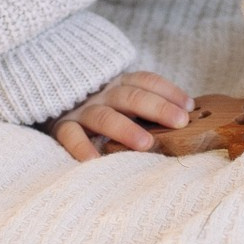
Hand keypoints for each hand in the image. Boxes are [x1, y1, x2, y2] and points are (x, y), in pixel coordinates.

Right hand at [49, 71, 190, 162]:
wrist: (55, 108)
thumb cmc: (103, 114)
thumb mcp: (124, 105)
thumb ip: (147, 111)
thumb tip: (187, 121)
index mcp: (119, 85)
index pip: (145, 81)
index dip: (168, 91)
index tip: (189, 107)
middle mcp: (102, 95)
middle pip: (130, 96)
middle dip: (157, 107)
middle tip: (180, 122)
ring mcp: (82, 111)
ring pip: (104, 116)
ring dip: (126, 128)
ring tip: (146, 144)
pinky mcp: (62, 128)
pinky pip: (71, 136)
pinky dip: (82, 148)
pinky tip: (95, 162)